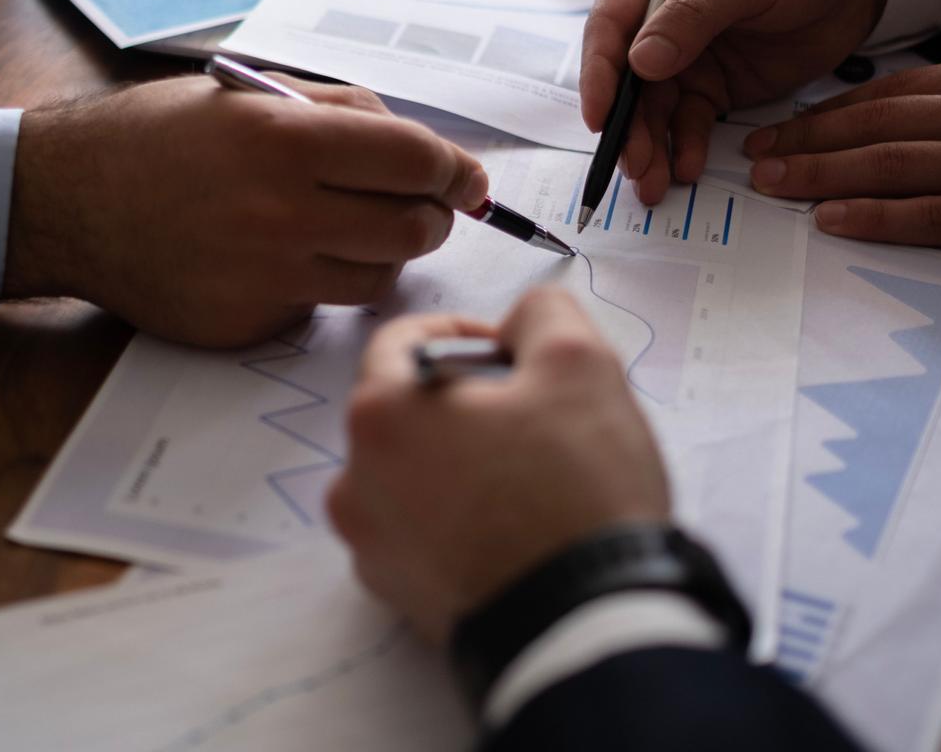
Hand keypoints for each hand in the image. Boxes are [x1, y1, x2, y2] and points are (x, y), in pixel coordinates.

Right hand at [2, 76, 488, 347]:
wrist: (65, 200)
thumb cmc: (156, 136)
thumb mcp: (247, 95)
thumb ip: (340, 111)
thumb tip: (422, 145)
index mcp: (285, 140)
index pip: (416, 161)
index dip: (456, 170)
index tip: (467, 178)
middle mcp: (280, 213)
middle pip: (414, 229)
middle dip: (430, 215)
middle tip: (417, 205)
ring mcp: (264, 276)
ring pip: (378, 277)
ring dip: (380, 252)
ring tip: (340, 226)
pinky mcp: (247, 323)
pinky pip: (319, 307)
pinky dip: (319, 283)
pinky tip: (275, 256)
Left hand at [326, 288, 669, 641]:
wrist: (586, 626)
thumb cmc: (575, 491)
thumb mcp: (580, 365)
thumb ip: (542, 313)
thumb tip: (520, 321)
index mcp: (381, 415)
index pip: (403, 341)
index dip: (465, 333)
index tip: (514, 353)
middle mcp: (354, 481)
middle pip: (405, 411)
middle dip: (465, 402)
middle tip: (533, 416)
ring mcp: (371, 547)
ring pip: (411, 474)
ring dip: (460, 461)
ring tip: (529, 477)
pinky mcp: (400, 598)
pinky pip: (420, 533)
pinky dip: (457, 519)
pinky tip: (514, 528)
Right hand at [580, 0, 891, 206]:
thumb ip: (695, 14)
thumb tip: (640, 62)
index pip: (610, 22)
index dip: (600, 70)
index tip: (600, 113)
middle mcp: (654, 17)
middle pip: (625, 75)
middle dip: (625, 123)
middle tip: (633, 164)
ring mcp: (681, 56)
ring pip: (652, 108)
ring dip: (649, 145)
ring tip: (653, 184)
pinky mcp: (711, 87)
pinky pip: (688, 122)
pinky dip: (685, 147)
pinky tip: (689, 168)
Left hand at [742, 53, 940, 262]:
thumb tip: (908, 113)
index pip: (889, 92)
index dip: (828, 110)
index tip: (785, 122)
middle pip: (877, 128)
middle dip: (808, 141)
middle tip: (756, 155)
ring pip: (892, 168)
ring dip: (823, 177)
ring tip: (773, 184)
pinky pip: (933, 219)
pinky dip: (877, 218)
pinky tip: (833, 219)